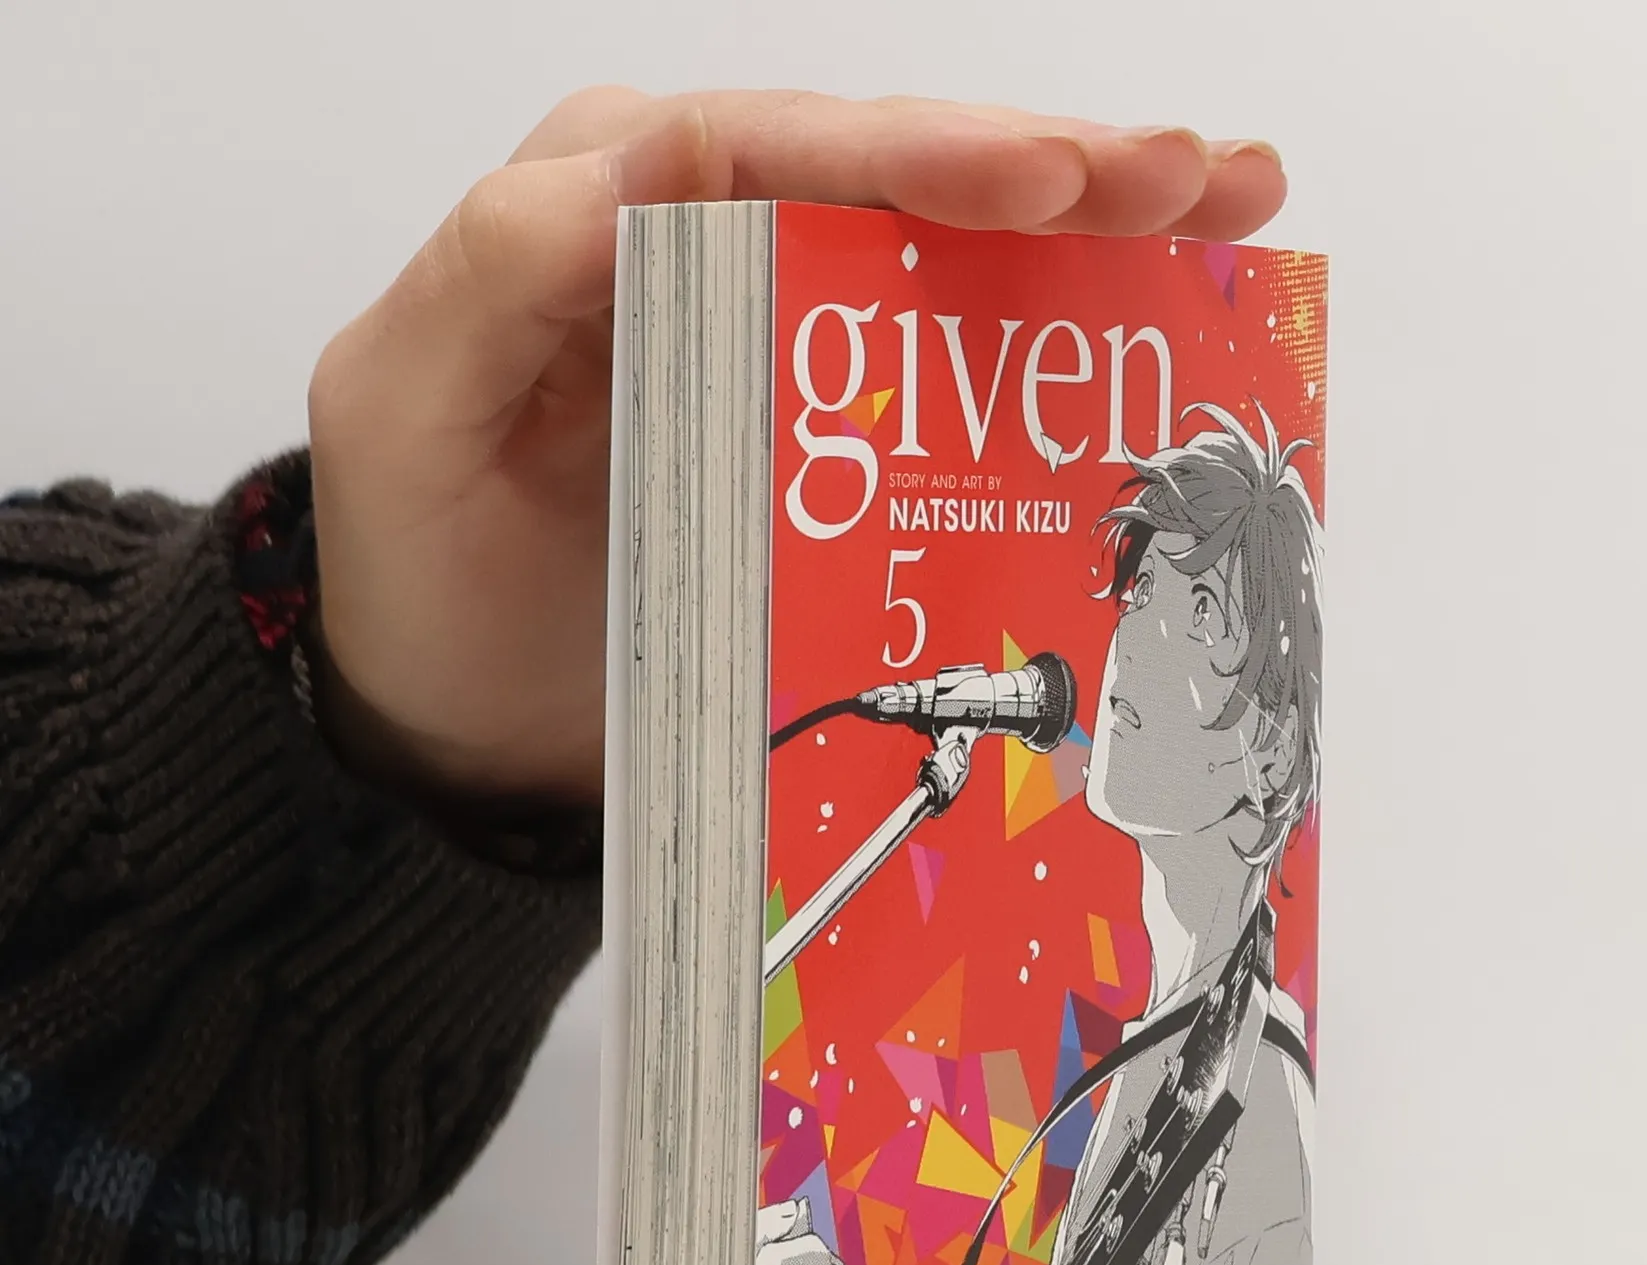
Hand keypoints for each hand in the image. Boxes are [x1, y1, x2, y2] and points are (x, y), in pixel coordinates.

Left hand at [306, 88, 1288, 807]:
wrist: (460, 718)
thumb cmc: (422, 568)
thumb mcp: (406, 406)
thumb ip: (497, 277)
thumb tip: (633, 189)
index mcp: (605, 209)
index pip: (770, 146)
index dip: (916, 151)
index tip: (1045, 181)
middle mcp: (708, 244)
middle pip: (891, 175)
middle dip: (1053, 167)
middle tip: (1193, 180)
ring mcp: (783, 337)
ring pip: (946, 251)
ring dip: (1092, 228)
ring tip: (1222, 208)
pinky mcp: (832, 432)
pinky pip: (954, 364)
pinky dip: (1058, 340)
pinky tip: (1155, 321)